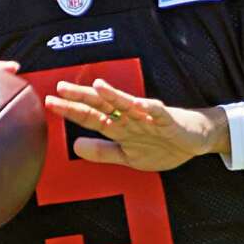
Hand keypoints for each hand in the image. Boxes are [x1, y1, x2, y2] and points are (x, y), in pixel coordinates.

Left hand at [45, 78, 229, 171]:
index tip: (50, 103)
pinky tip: (140, 104)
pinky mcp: (167, 119)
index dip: (71, 111)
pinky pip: (158, 112)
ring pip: (128, 104)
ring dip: (114, 96)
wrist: (193, 142)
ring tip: (98, 86)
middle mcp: (129, 117)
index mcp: (119, 127)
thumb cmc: (160, 145)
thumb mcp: (127, 156)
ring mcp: (147, 116)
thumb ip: (102, 151)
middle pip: (103, 105)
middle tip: (61, 87)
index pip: (90, 117)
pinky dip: (150, 108)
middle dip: (83, 97)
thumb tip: (75, 145)